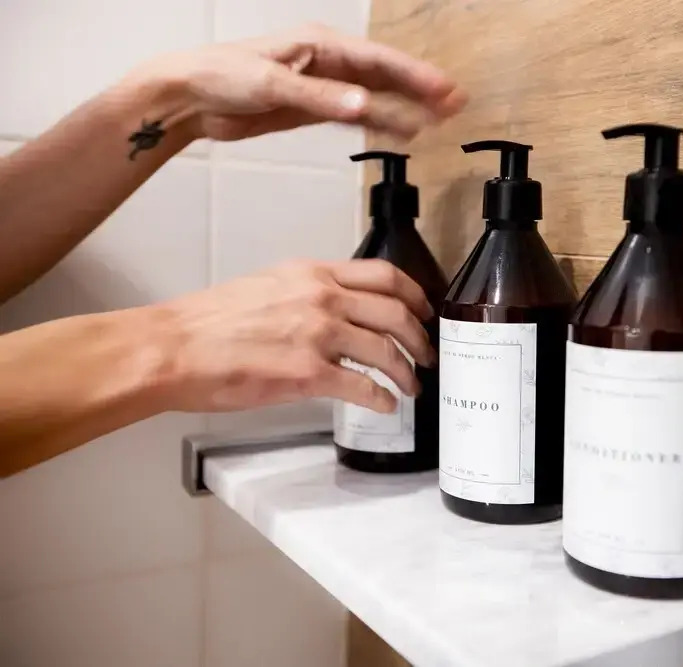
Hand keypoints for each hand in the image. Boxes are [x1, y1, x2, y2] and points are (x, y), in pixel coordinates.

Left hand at [134, 22, 466, 141]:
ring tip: (437, 121)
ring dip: (404, 108)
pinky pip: (354, 115)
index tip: (442, 90)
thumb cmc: (220, 75)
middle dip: (419, 90)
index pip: (378, 61)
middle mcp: (326, 61)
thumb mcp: (273, 84)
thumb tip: (365, 105)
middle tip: (455, 103)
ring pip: (374, 97)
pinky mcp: (311, 108)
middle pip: (384, 76)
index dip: (414, 76)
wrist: (189, 99)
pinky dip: (378, 122)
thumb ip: (321, 98)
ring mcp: (321, 85)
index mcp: (320, 44)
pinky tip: (398, 131)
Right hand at [153, 258, 436, 412]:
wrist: (173, 348)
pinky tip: (385, 405)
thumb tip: (338, 312)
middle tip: (427, 355)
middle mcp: (322, 297)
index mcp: (313, 274)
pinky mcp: (307, 373)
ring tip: (411, 385)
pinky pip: (362, 386)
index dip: (415, 295)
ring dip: (407, 371)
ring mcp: (317, 334)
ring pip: (386, 350)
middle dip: (421, 337)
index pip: (384, 275)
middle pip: (396, 312)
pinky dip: (381, 398)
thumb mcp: (268, 286)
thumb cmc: (209, 322)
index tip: (425, 312)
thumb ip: (309, 294)